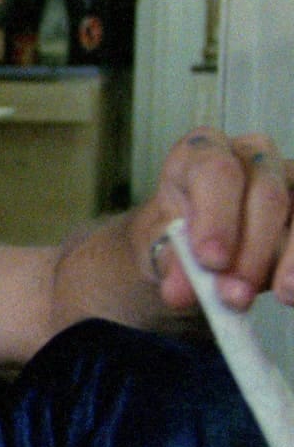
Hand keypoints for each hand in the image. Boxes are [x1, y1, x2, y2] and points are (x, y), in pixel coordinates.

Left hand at [145, 128, 293, 311]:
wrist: (199, 246)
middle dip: (253, 250)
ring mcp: (290, 176)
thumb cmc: (178, 236)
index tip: (211, 261)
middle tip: (236, 295)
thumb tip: (180, 292)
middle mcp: (252, 154)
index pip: (215, 172)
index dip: (216, 217)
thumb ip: (172, 265)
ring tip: (281, 294)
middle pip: (266, 194)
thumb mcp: (164, 247)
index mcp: (201, 151)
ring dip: (291, 258)